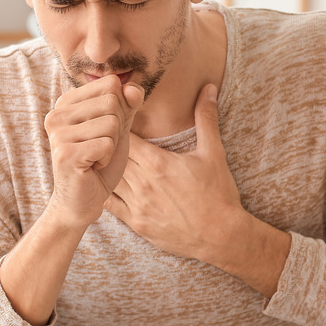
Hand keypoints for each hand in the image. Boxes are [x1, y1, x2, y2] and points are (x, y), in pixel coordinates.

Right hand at [45, 75, 143, 228]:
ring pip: (111, 123)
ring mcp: (58, 133)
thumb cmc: (100, 161)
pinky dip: (107, 158)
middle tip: (99, 147)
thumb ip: (128, 103)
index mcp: (66, 102)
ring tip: (95, 157)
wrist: (83, 200)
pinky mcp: (65, 153)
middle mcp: (56, 114)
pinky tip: (92, 167)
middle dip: (117, 128)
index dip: (120, 109)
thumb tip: (133, 87)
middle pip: (112, 102)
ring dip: (112, 145)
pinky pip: (107, 144)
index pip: (111, 84)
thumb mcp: (119, 127)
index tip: (103, 130)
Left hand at [104, 84, 245, 259]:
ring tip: (104, 159)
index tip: (118, 120)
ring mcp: (137, 205)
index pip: (125, 136)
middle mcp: (142, 183)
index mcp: (157, 163)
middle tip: (106, 136)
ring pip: (109, 179)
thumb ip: (206, 118)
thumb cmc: (219, 194)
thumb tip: (208, 88)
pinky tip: (105, 185)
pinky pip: (111, 206)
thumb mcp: (213, 153)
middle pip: (113, 156)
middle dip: (110, 146)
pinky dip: (105, 193)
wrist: (222, 237)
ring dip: (106, 169)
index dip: (119, 127)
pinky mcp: (137, 224)